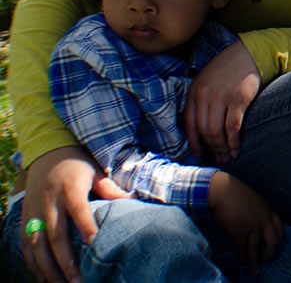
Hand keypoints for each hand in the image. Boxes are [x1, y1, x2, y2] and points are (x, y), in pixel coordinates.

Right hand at [21, 146, 129, 282]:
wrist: (47, 153)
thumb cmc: (78, 164)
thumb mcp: (96, 171)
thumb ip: (111, 189)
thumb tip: (134, 200)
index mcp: (70, 188)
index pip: (79, 211)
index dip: (86, 228)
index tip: (95, 246)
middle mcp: (50, 202)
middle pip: (55, 235)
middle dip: (65, 261)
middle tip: (77, 281)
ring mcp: (34, 211)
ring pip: (37, 245)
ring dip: (47, 268)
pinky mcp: (25, 218)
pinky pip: (26, 244)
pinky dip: (32, 262)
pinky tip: (43, 277)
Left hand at [184, 40, 259, 162]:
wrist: (249, 53)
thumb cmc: (229, 68)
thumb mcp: (208, 80)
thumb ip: (201, 99)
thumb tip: (200, 127)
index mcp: (194, 91)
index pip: (189, 124)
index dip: (194, 142)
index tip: (200, 154)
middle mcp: (204, 95)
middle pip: (204, 130)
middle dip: (211, 148)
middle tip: (218, 159)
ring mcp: (221, 97)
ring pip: (217, 131)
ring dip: (222, 148)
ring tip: (227, 157)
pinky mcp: (238, 99)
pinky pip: (233, 127)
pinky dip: (234, 142)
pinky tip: (236, 149)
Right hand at [209, 171, 282, 273]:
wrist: (223, 191)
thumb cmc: (237, 195)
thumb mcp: (256, 202)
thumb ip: (261, 214)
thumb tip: (260, 227)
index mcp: (269, 212)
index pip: (281, 231)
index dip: (279, 242)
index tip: (276, 249)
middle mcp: (263, 220)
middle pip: (273, 243)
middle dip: (271, 255)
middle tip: (266, 261)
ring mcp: (252, 226)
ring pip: (256, 250)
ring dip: (255, 263)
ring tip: (255, 271)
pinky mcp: (239, 231)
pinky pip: (242, 249)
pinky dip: (242, 258)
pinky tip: (242, 263)